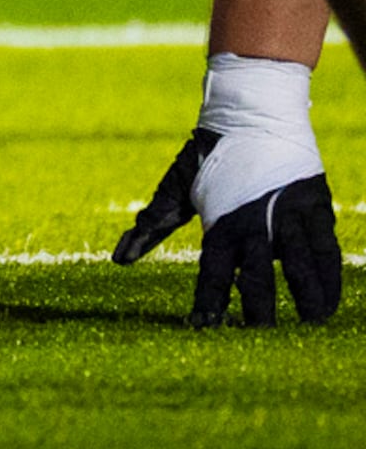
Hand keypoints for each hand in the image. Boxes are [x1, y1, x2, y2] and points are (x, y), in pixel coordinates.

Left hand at [116, 93, 341, 325]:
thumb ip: (153, 224)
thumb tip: (118, 259)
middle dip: (258, 310)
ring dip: (305, 298)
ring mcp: (288, 214)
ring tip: (306, 325)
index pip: (212, 273)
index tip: (203, 328)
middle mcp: (254, 222)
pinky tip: (330, 304)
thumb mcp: (177, 187)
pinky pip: (326, 250)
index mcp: (219, 221)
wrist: (251, 112)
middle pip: (258, 277)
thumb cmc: (208, 155)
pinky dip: (330, 279)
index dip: (209, 302)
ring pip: (300, 266)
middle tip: (257, 336)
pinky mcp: (315, 206)